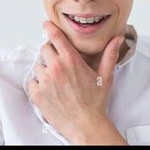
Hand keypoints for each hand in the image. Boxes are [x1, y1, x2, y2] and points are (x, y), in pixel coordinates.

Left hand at [27, 21, 126, 143]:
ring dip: (45, 70)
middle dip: (51, 53)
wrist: (85, 125)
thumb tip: (117, 39)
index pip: (56, 37)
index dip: (50, 28)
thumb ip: (109, 55)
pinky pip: (32, 81)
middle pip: (45, 49)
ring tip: (57, 80)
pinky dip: (38, 84)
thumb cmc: (95, 102)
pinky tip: (50, 90)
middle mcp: (56, 67)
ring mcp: (45, 80)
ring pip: (38, 66)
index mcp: (71, 60)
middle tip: (59, 63)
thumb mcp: (105, 76)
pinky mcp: (37, 94)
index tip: (46, 25)